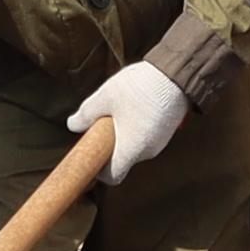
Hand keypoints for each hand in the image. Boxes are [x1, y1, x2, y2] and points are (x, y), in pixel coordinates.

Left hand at [78, 59, 189, 182]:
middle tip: (102, 123)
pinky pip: (146, 137)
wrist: (175, 74)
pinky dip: (136, 127)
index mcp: (132, 149)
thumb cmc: (140, 87)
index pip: (113, 176)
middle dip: (109, 146)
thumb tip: (73, 125)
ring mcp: (160, 142)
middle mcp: (148, 151)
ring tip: (121, 109)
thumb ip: (87, 113)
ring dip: (124, 134)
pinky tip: (135, 105)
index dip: (99, 170)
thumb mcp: (105, 97)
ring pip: (134, 146)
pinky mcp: (167, 130)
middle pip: (123, 159)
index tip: (92, 153)